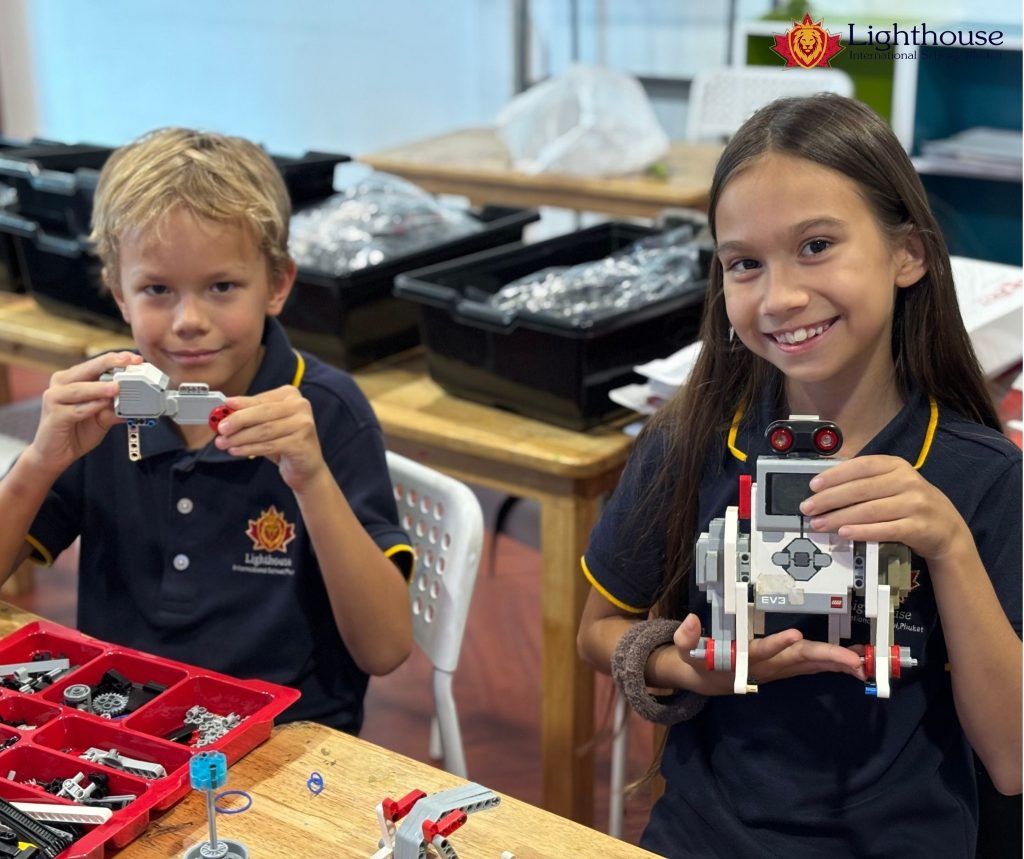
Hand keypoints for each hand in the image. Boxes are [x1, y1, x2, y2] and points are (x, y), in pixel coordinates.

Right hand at [27, 351, 143, 475]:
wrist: (54, 454)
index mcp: (73, 379)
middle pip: (86, 370)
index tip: (135, 358)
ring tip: (117, 386)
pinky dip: (90, 407)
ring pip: (79, 389)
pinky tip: (103, 405)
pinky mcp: (54, 416)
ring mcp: (54, 399)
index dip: (115, 360)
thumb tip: (138, 402)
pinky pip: (75, 410)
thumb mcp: (102, 417)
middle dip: (109, 364)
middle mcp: (61, 385)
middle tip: (128, 362)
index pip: (96, 365)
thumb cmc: (77, 430)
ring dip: (100, 387)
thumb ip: (116, 407)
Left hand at [213, 385, 326, 491]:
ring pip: (264, 430)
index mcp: (290, 395)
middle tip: (221, 428)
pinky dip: (250, 449)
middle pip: (263, 412)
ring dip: (240, 438)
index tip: (221, 408)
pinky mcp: (301, 443)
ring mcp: (303, 424)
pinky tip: (237, 451)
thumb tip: (224, 412)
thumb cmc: (284, 441)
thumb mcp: (266, 424)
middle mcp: (300, 406)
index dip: (240, 404)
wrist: (306, 466)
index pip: (260, 399)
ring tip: (224, 443)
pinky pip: (270, 445)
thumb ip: (249, 415)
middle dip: (238, 421)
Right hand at [669, 613, 864, 694]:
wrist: (709, 683)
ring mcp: (779, 669)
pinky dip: (834, 664)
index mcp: (744, 659)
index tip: (796, 634)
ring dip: (838, 664)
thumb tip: (690, 620)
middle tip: (854, 660)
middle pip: (798, 661)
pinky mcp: (786, 669)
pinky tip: (855, 662)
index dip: (778, 644)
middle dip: (826, 658)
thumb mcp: (685, 651)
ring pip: (811, 665)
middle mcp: (767, 666)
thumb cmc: (698, 661)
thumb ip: (686, 638)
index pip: (761, 651)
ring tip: (865, 660)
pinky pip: (813, 667)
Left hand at [799, 454, 969, 562]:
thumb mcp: (892, 483)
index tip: (813, 485)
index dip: (835, 475)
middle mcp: (907, 481)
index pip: (861, 466)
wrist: (946, 528)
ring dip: (839, 518)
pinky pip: (884, 529)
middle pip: (861, 490)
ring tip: (818, 524)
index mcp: (896, 465)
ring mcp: (915, 504)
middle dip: (829, 500)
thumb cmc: (909, 502)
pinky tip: (844, 533)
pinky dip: (862, 531)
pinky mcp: (918, 527)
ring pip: (869, 511)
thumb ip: (865, 481)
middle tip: (807, 509)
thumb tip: (824, 487)